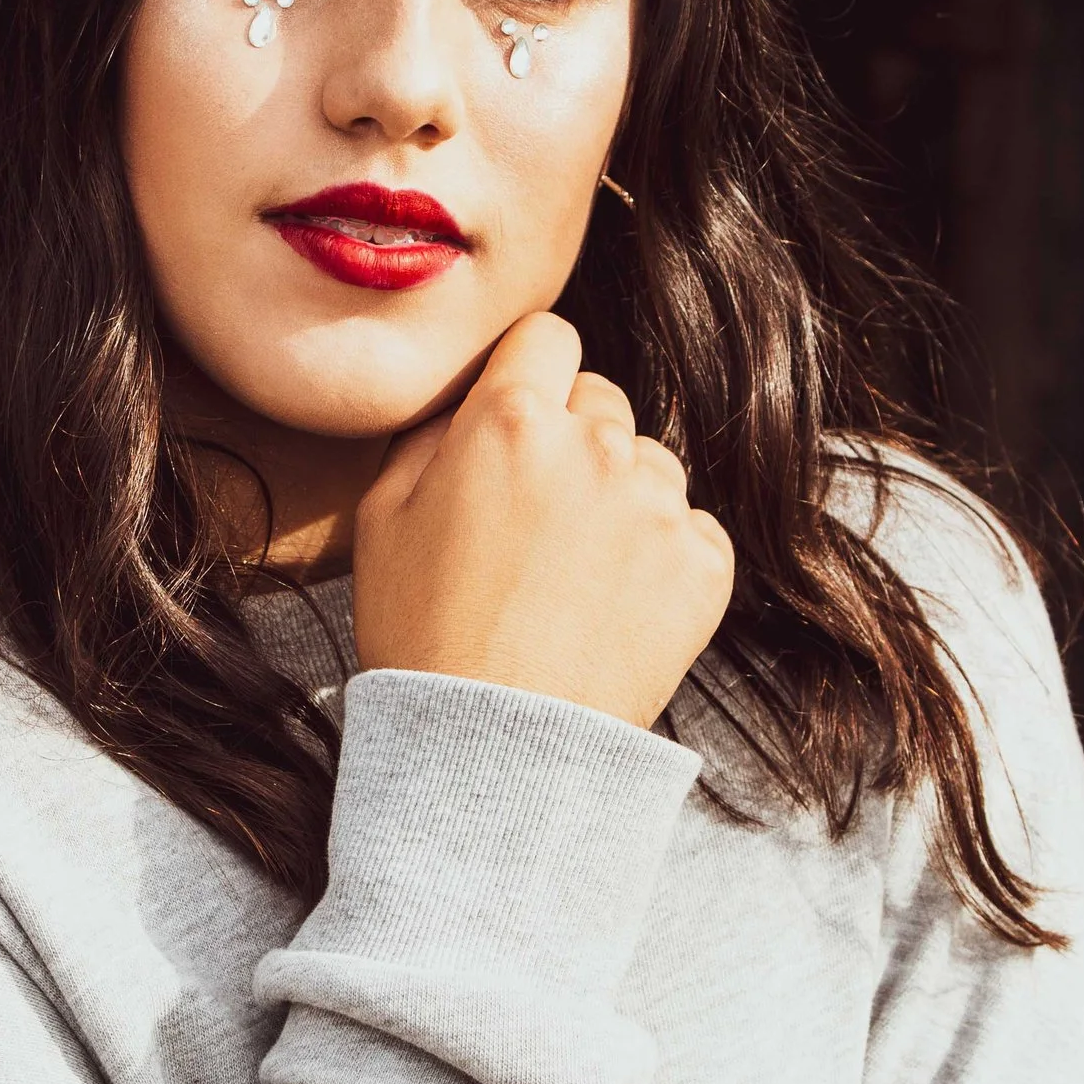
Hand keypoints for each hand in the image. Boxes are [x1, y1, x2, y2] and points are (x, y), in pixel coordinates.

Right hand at [352, 311, 732, 727]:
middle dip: (571, 441)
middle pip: (600, 399)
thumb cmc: (424, 634)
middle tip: (535, 520)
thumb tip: (470, 400)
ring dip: (618, 499)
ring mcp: (657, 503)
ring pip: (647, 464)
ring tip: (573, 576)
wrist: (498, 747)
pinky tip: (612, 606)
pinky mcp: (703, 563)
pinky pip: (690, 530)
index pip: (546, 336)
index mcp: (510, 420)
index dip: (528, 372)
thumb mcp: (381, 518)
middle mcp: (595, 445)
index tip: (520, 416)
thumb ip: (429, 434)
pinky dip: (659, 558)